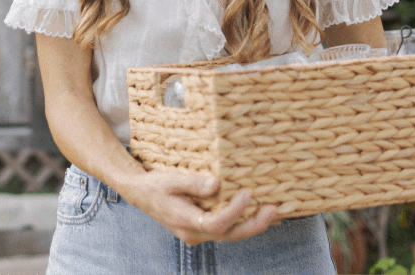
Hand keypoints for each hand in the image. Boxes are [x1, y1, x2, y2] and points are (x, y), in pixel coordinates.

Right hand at [127, 170, 279, 245]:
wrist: (141, 195)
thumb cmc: (154, 185)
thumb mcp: (170, 180)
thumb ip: (193, 184)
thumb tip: (217, 184)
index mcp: (185, 221)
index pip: (215, 223)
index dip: (234, 211)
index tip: (247, 194)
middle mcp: (194, 234)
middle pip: (229, 235)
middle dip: (254, 224)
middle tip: (274, 210)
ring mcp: (198, 234)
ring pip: (230, 235)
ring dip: (253, 224)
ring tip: (273, 211)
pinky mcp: (202, 229)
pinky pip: (227, 230)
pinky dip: (243, 222)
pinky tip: (258, 213)